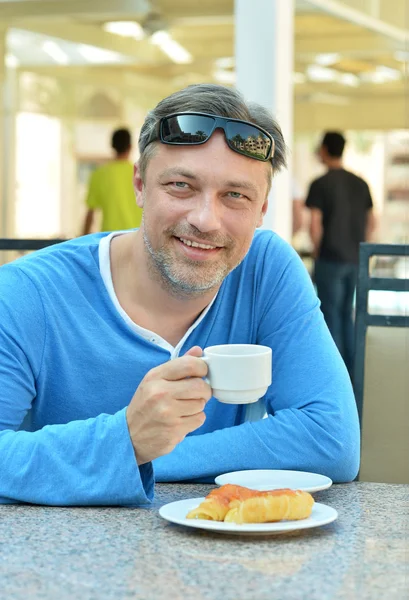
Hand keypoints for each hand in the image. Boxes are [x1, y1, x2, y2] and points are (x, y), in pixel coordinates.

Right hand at [126, 346, 210, 464]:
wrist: (129, 435)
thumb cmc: (145, 404)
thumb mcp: (155, 380)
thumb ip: (178, 365)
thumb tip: (198, 351)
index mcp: (155, 376)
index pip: (189, 364)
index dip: (202, 368)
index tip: (201, 373)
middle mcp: (160, 393)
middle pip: (200, 386)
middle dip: (204, 390)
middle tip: (197, 393)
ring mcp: (167, 413)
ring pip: (201, 404)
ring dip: (198, 406)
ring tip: (184, 408)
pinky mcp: (174, 430)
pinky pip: (199, 419)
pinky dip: (195, 419)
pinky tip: (182, 419)